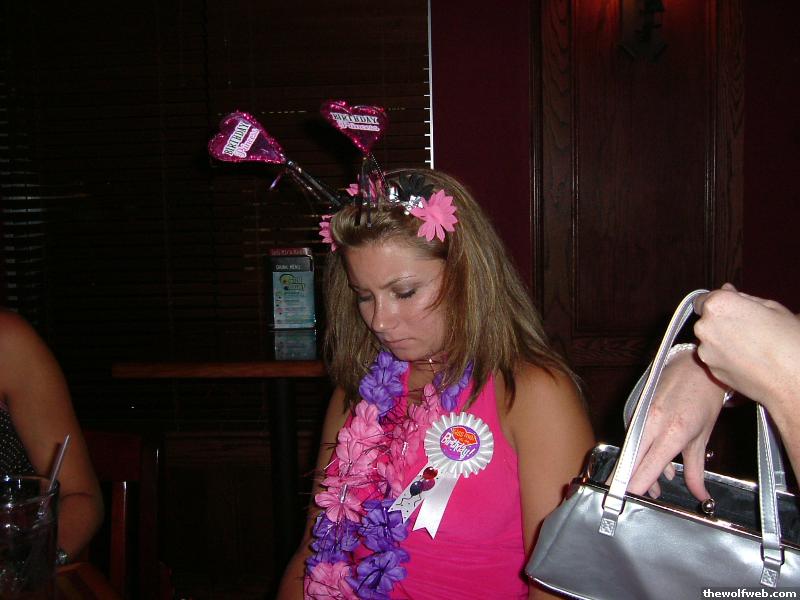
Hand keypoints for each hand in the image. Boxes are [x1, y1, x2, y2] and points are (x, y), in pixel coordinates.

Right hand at [627, 348, 724, 499]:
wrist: (693, 366)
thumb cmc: (702, 399)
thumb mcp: (702, 438)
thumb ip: (697, 471)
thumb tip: (701, 497)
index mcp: (671, 432)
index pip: (645, 467)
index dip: (634, 487)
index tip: (627, 503)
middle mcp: (650, 424)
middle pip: (629, 462)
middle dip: (628, 483)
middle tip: (630, 500)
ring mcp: (639, 416)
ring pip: (630, 452)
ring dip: (639, 470)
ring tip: (656, 486)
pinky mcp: (634, 412)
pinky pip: (632, 439)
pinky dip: (641, 453)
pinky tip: (656, 461)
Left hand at [693, 283, 799, 407]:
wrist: (793, 381)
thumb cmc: (788, 341)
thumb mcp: (772, 307)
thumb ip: (743, 298)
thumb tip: (727, 290)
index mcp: (719, 305)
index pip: (705, 299)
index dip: (720, 304)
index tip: (734, 309)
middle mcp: (705, 326)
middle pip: (706, 319)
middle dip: (721, 322)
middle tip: (749, 329)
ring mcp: (705, 350)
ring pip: (709, 339)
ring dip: (722, 340)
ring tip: (751, 347)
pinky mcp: (710, 369)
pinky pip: (714, 356)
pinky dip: (725, 356)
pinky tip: (747, 360)